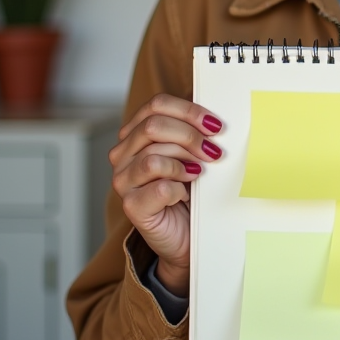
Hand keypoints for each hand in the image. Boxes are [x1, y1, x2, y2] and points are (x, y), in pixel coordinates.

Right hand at [109, 94, 223, 295]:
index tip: (215, 125)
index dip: (188, 110)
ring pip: (153, 156)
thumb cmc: (192, 191)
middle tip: (214, 152)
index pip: (156, 105)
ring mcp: (123, 181)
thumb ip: (196, 132)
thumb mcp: (194, 153)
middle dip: (190, 136)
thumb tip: (216, 117)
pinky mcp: (131, 205)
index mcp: (136, 134)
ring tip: (199, 174)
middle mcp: (123, 155)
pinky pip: (158, 186)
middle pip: (153, 126)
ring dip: (185, 163)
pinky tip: (185, 193)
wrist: (189, 234)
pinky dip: (178, 188)